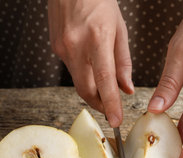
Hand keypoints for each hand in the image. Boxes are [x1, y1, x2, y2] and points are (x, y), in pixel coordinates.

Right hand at [48, 0, 133, 126]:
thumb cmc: (98, 0)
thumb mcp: (119, 28)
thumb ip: (123, 62)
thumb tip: (126, 89)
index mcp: (97, 38)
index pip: (104, 80)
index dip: (111, 104)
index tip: (116, 121)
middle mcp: (76, 45)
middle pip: (86, 90)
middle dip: (100, 105)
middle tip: (112, 110)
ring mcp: (62, 48)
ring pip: (78, 82)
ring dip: (92, 91)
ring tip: (105, 89)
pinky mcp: (56, 48)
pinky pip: (72, 70)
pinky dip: (84, 74)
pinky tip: (90, 65)